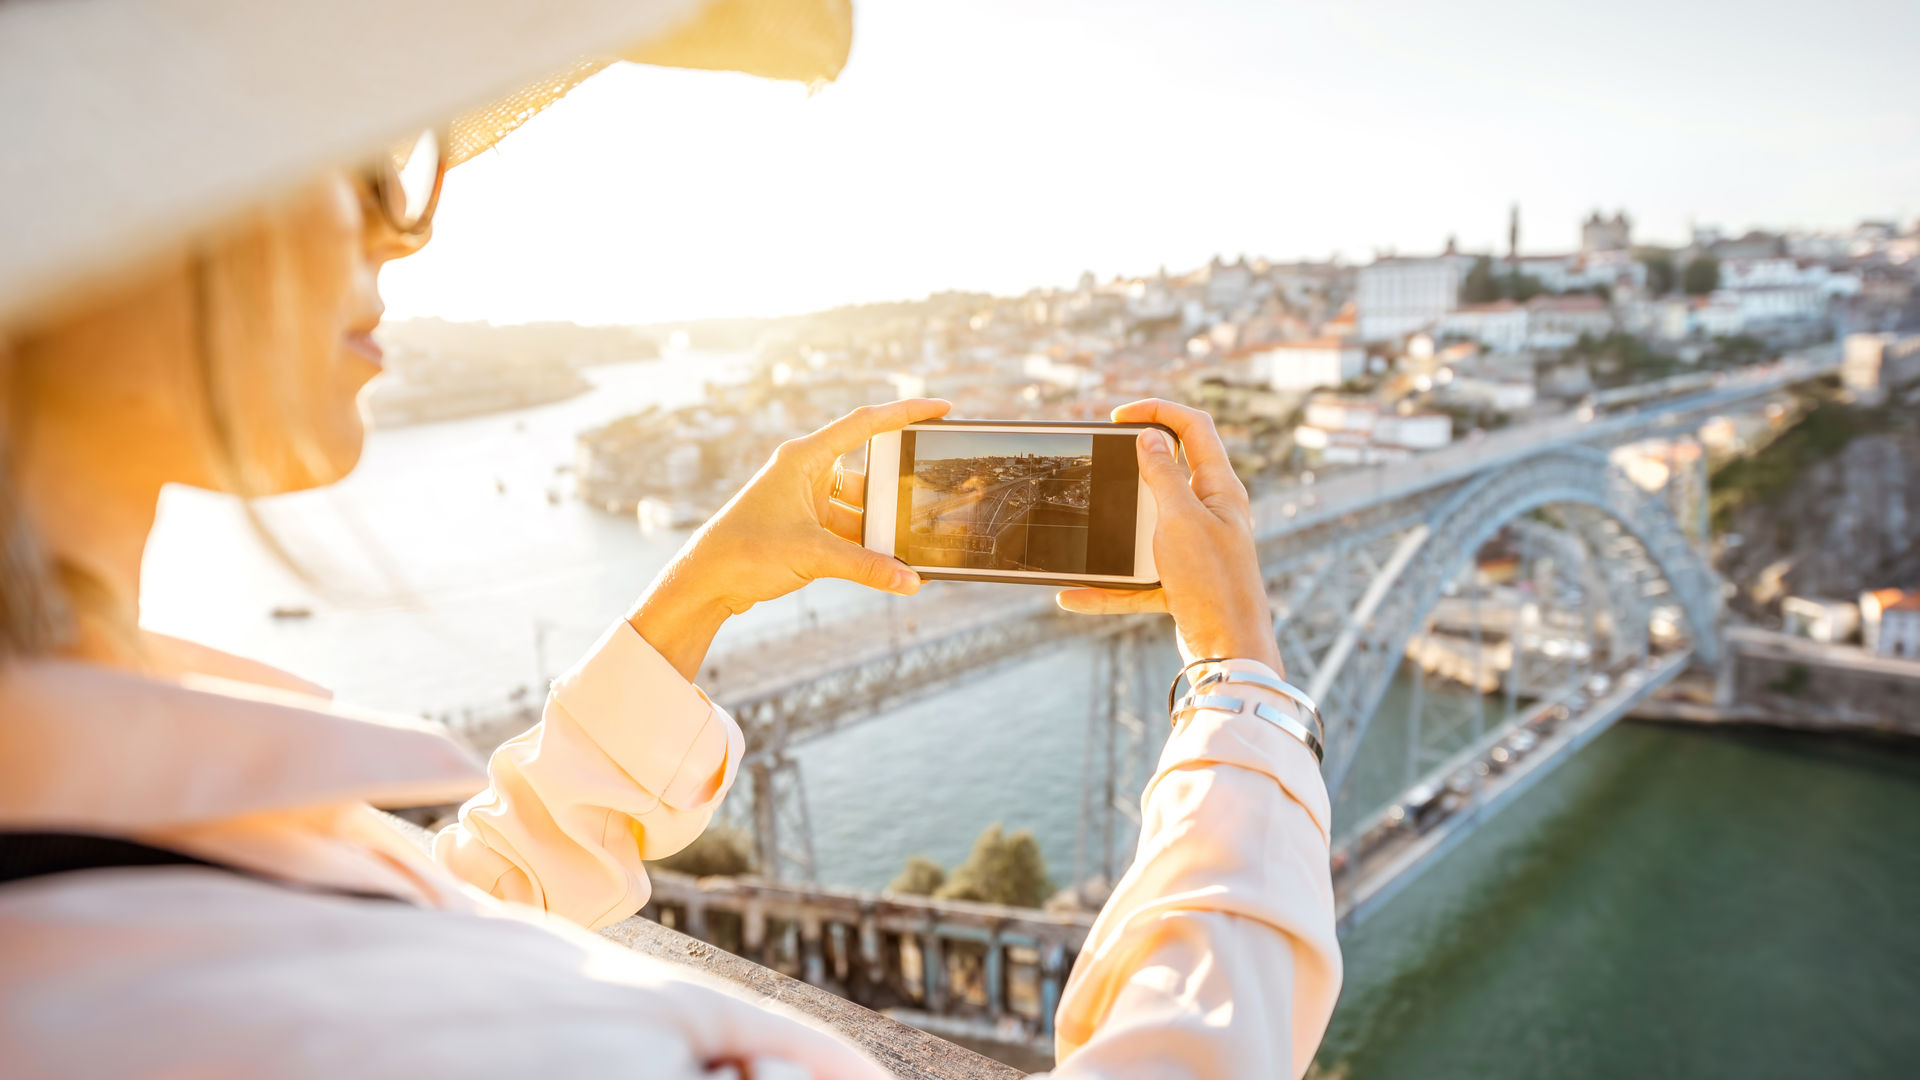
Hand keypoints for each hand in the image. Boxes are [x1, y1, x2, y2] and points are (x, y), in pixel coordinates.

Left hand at [628, 398, 951, 679]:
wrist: (705, 581)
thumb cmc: (746, 552)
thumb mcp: (814, 555)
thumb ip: (868, 567)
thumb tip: (911, 581)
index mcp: (804, 457)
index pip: (865, 424)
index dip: (906, 413)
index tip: (941, 409)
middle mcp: (805, 471)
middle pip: (867, 470)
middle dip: (895, 490)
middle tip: (927, 498)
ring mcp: (804, 498)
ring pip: (858, 506)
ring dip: (879, 527)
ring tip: (907, 545)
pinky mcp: (803, 525)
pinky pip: (846, 528)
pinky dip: (864, 545)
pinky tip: (886, 564)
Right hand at [1055, 399, 1283, 674]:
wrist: (1229, 651)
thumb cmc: (1213, 582)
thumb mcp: (1181, 519)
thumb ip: (1163, 476)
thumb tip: (1149, 438)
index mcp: (1220, 488)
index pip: (1194, 428)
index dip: (1158, 411)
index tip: (1118, 417)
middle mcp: (1211, 514)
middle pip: (1169, 474)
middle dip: (1132, 469)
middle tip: (1101, 464)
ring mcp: (1195, 549)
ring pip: (1148, 527)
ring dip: (1117, 530)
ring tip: (1086, 529)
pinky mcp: (1181, 583)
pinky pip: (1136, 579)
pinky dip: (1107, 587)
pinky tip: (1073, 597)